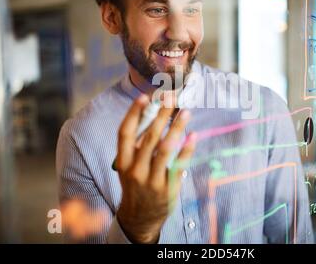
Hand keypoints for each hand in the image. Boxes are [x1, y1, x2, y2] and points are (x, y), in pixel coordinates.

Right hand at [115, 94, 196, 243]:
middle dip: (161, 115)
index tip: (145, 97)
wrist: (139, 218)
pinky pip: (179, 165)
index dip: (133, 114)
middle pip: (149, 137)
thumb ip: (137, 145)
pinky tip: (193, 135)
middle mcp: (135, 170)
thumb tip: (152, 115)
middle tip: (172, 98)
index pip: (124, 133)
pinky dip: (186, 149)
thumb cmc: (135, 184)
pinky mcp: (168, 189)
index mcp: (122, 161)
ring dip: (176, 128)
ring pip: (165, 149)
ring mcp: (152, 181)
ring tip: (186, 113)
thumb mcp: (129, 166)